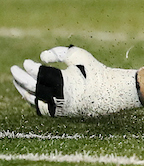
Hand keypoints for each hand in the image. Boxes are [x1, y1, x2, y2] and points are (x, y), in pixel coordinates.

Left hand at [11, 46, 140, 116]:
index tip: (26, 63)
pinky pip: (39, 107)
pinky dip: (32, 99)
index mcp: (63, 81)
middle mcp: (57, 96)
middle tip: (13, 69)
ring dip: (23, 90)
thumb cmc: (94, 71)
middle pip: (32, 87)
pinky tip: (29, 92)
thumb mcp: (80, 56)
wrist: (108, 93)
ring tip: (16, 81)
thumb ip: (60, 52)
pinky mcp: (58, 113)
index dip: (30, 68)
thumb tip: (41, 56)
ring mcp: (57, 107)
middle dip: (20, 78)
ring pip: (32, 100)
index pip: (39, 74)